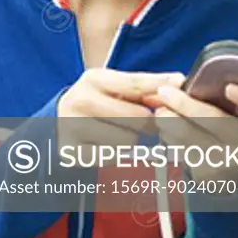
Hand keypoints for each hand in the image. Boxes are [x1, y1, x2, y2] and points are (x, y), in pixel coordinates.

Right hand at [57, 69, 184, 152]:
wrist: (57, 122)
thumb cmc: (97, 101)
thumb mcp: (115, 86)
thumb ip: (145, 86)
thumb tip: (179, 81)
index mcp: (93, 79)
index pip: (135, 84)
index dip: (160, 87)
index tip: (181, 85)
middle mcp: (79, 100)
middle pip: (136, 116)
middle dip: (147, 121)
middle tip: (144, 121)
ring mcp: (72, 127)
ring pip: (127, 141)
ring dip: (131, 140)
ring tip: (119, 132)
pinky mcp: (71, 153)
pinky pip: (113, 158)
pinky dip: (116, 154)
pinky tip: (106, 144)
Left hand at [152, 82, 237, 182]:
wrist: (231, 166)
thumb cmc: (230, 124)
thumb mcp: (237, 110)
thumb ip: (220, 94)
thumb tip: (182, 81)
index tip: (228, 87)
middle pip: (217, 122)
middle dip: (187, 106)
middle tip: (164, 93)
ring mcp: (227, 158)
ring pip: (195, 139)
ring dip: (172, 122)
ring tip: (159, 110)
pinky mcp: (207, 172)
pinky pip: (184, 152)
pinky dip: (171, 137)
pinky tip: (163, 127)